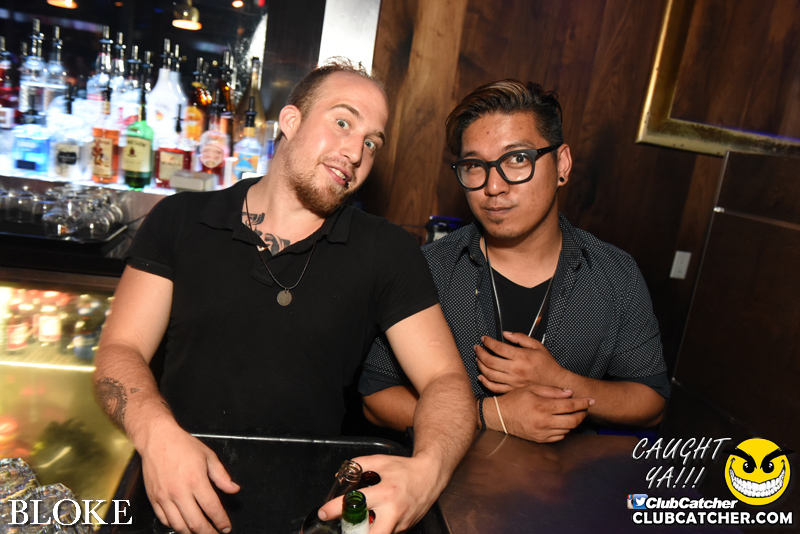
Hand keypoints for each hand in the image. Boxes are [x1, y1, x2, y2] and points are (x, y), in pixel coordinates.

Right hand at [138, 419, 239, 533]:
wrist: (157, 439)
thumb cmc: (182, 445)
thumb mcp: (208, 456)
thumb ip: (222, 476)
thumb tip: (233, 489)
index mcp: (196, 480)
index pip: (212, 508)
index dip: (221, 521)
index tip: (226, 527)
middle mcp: (179, 492)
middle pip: (196, 523)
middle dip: (208, 533)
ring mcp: (165, 497)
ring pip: (179, 526)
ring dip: (191, 533)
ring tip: (200, 532)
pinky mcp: (154, 499)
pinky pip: (165, 520)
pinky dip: (175, 526)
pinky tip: (183, 525)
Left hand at [318, 453, 442, 533]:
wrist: (431, 475)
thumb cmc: (405, 468)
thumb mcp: (380, 461)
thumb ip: (359, 465)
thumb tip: (340, 475)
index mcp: (386, 492)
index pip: (357, 503)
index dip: (336, 509)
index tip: (324, 512)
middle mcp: (394, 511)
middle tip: (345, 529)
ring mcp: (401, 523)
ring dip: (367, 532)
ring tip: (358, 524)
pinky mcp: (406, 529)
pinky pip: (388, 533)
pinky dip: (378, 529)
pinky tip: (375, 521)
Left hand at [476, 332, 567, 391]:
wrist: (556, 383)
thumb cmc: (548, 366)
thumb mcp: (538, 346)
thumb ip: (521, 338)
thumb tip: (507, 334)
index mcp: (521, 357)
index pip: (498, 347)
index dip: (488, 342)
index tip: (484, 339)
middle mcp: (515, 370)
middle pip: (489, 360)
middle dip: (480, 352)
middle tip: (477, 348)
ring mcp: (512, 381)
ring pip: (489, 374)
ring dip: (480, 365)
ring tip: (478, 359)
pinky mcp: (512, 390)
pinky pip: (494, 387)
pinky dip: (485, 382)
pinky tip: (482, 376)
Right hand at [494, 385, 593, 442]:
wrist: (499, 417)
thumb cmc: (514, 400)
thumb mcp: (531, 389)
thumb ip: (552, 391)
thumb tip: (569, 393)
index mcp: (543, 406)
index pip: (570, 405)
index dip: (583, 403)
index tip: (591, 400)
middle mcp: (544, 422)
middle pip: (573, 421)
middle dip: (582, 414)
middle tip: (584, 408)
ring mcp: (543, 433)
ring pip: (568, 429)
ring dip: (574, 421)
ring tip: (573, 413)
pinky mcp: (540, 440)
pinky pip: (559, 436)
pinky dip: (564, 429)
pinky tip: (561, 422)